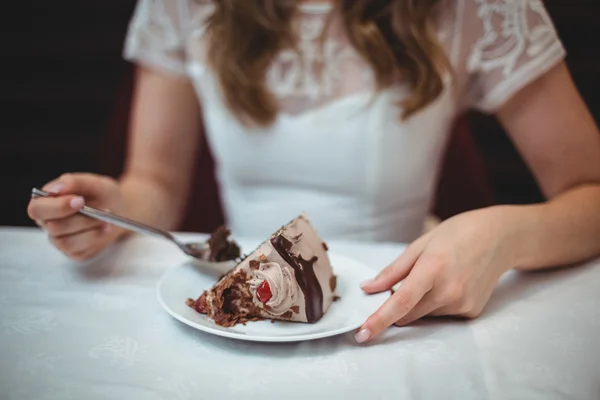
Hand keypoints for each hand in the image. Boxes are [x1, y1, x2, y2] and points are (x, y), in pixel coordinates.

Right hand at [27, 173, 127, 260]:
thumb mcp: (94, 183)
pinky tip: (105, 228)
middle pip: (54, 227)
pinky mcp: (73, 252)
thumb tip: (53, 190)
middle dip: (81, 219)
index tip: (79, 201)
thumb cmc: (101, 194)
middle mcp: (48, 223)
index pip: (37, 209)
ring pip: (66, 242)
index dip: (56, 207)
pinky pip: (80, 251)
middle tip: (103, 210)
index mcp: (45, 203)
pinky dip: (95, 238)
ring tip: (105, 219)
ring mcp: (59, 240)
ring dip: (90, 229)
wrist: (119, 210)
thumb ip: (74, 182)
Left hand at [355, 207, 515, 342]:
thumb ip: (392, 271)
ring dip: (421, 303)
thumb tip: (368, 289)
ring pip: (424, 315)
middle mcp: (449, 291)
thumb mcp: (420, 245)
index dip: (379, 319)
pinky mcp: (471, 312)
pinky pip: (441, 315)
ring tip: (439, 275)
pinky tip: (452, 283)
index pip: (400, 301)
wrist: (499, 238)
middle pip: (408, 314)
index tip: (362, 333)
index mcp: (432, 269)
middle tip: (410, 280)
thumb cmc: (456, 235)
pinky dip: (437, 304)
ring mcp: (462, 304)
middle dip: (398, 306)